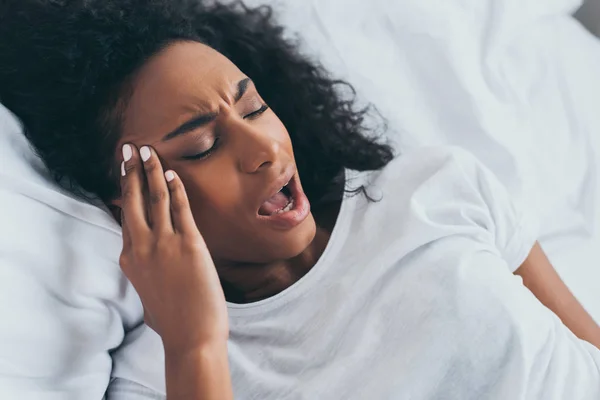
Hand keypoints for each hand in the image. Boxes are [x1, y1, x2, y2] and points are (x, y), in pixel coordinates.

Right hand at [119, 144, 227, 354]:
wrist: (191, 337)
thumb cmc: (173, 320)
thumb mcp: (148, 292)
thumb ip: (146, 271)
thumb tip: (151, 263)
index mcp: (129, 259)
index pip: (126, 216)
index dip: (124, 191)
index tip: (125, 172)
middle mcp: (141, 247)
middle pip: (131, 200)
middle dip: (129, 171)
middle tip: (128, 149)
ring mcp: (163, 244)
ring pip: (153, 198)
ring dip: (150, 171)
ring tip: (148, 151)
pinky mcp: (188, 244)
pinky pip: (180, 208)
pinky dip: (176, 189)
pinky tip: (172, 174)